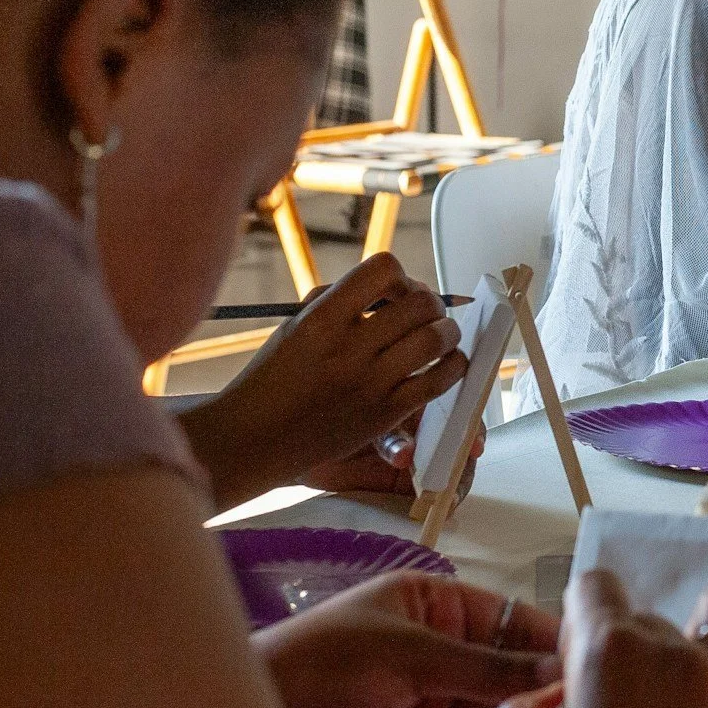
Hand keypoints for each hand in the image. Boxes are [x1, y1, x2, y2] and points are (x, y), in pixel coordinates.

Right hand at [184, 253, 468, 504]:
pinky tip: (447, 363)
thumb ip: (339, 300)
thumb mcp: (296, 325)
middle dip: (430, 302)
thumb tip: (393, 285)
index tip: (393, 292)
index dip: (398, 276)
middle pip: (420, 304)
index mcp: (321, 319)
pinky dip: (454, 366)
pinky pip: (440, 382)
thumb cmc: (275, 377)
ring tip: (439, 335)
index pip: (383, 269)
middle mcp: (348, 348)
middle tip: (423, 314)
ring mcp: (369, 383)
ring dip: (447, 331)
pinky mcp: (385, 414)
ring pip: (437, 339)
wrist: (253, 438)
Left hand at [254, 570, 559, 707]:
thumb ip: (484, 667)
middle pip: (507, 671)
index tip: (598, 661)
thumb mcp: (408, 654)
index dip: (551, 640)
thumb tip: (558, 668)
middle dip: (543, 690)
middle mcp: (441, 652)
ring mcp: (431, 705)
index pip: (510, 619)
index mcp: (436, 605)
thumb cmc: (322, 665)